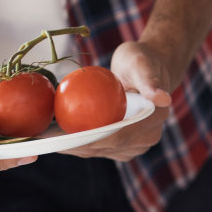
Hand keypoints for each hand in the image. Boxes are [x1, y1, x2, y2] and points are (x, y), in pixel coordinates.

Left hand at [61, 40, 172, 161]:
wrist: (145, 70)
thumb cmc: (142, 60)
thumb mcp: (142, 64)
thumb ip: (151, 81)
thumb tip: (163, 99)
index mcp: (155, 120)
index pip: (121, 136)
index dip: (93, 140)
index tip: (67, 138)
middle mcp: (148, 138)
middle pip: (108, 148)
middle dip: (78, 147)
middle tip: (49, 141)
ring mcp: (135, 144)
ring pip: (101, 151)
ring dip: (75, 148)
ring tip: (48, 141)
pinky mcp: (123, 146)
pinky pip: (98, 147)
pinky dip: (79, 143)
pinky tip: (57, 137)